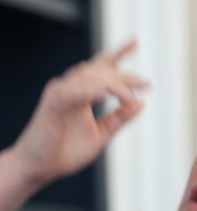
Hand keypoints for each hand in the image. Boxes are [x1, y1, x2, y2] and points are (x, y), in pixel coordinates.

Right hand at [12, 37, 149, 185]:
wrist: (38, 169)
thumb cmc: (64, 151)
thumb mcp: (101, 134)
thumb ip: (119, 118)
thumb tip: (141, 103)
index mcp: (82, 93)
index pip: (101, 68)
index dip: (117, 53)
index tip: (135, 42)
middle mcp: (70, 89)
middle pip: (99, 70)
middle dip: (124, 75)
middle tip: (145, 83)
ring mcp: (60, 95)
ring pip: (88, 78)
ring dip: (112, 85)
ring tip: (130, 96)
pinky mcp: (51, 106)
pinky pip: (69, 93)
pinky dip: (87, 90)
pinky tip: (102, 92)